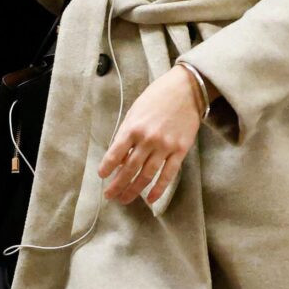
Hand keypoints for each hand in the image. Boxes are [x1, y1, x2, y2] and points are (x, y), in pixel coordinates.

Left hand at [98, 64, 205, 205]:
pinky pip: (168, 174)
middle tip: (110, 196)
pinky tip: (151, 199)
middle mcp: (148, 140)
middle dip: (117, 185)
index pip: (115, 154)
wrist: (186, 89)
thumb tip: (118, 157)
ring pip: (147, 175)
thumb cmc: (157, 97)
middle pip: (129, 169)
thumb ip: (126, 133)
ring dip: (134, 190)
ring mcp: (165, 146)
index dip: (107, 167)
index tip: (102, 177)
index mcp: (133, 128)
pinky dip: (159, 189)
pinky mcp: (180, 150)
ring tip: (125, 199)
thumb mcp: (135, 111)